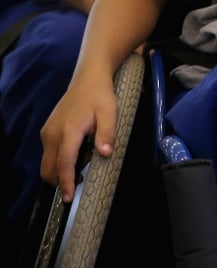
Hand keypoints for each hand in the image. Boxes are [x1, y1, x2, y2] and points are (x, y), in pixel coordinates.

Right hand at [39, 73, 116, 202]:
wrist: (88, 79)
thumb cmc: (100, 96)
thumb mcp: (110, 113)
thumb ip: (107, 134)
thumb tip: (105, 154)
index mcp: (69, 131)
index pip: (64, 163)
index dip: (66, 182)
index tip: (69, 198)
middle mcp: (52, 134)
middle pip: (49, 168)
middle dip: (62, 180)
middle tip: (83, 178)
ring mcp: (47, 132)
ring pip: (48, 162)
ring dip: (62, 169)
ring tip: (86, 157)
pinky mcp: (47, 131)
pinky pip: (50, 153)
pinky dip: (61, 160)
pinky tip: (80, 150)